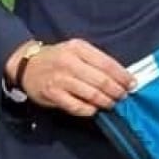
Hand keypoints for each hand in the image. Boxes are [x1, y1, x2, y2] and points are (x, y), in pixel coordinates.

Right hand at [7, 39, 134, 117]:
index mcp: (78, 48)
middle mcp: (69, 62)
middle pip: (102, 81)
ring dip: (106, 101)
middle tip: (123, 96)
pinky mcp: (52, 95)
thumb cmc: (58, 58)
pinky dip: (89, 110)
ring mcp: (60, 80)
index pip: (107, 64)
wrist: (26, 66)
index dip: (123, 76)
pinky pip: (77, 106)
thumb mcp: (76, 50)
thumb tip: (122, 76)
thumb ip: (96, 60)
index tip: (132, 84)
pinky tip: (95, 109)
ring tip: (112, 103)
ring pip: (92, 95)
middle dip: (117, 91)